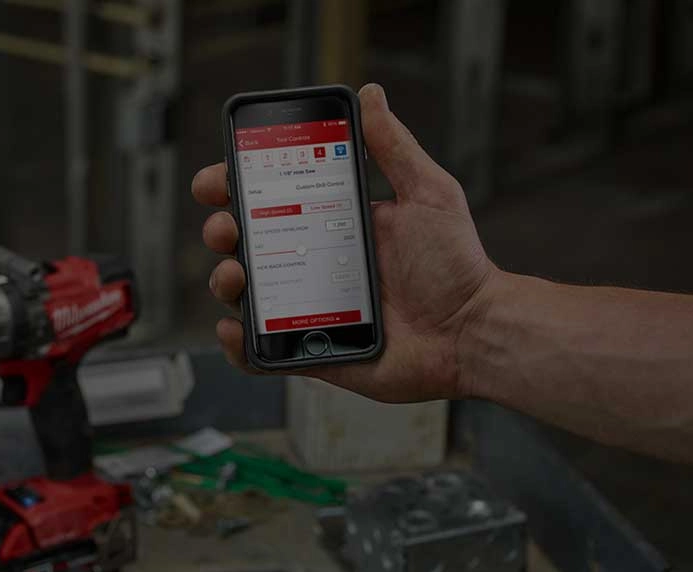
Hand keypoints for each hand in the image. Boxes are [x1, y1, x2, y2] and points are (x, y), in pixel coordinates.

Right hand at [192, 83, 499, 402]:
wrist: (473, 332)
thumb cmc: (457, 266)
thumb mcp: (428, 193)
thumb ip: (394, 147)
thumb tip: (371, 95)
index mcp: (334, 225)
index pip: (271, 201)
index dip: (235, 188)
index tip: (219, 180)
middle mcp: (316, 266)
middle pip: (247, 245)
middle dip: (221, 231)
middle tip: (226, 228)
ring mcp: (310, 310)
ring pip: (246, 296)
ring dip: (224, 281)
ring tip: (236, 276)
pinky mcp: (313, 352)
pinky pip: (262, 355)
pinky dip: (238, 346)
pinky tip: (235, 329)